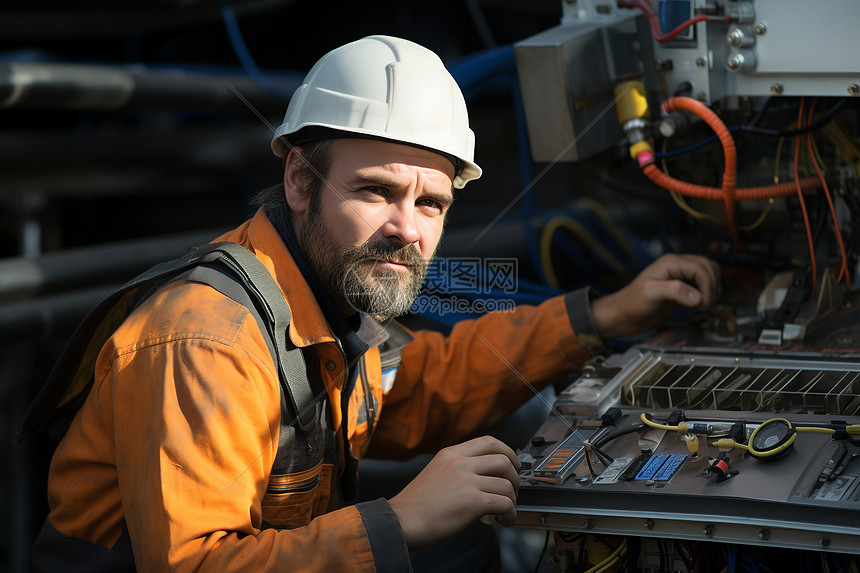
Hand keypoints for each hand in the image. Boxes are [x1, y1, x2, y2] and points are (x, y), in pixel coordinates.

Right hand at [388, 435, 520, 549]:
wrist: (402, 521)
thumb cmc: (416, 505)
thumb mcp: (435, 472)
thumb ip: (457, 468)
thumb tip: (482, 476)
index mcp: (451, 454)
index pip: (489, 441)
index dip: (508, 452)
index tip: (513, 464)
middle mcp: (460, 463)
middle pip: (504, 460)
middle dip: (515, 477)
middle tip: (513, 491)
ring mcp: (466, 481)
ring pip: (507, 484)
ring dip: (513, 500)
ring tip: (506, 511)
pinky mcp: (472, 502)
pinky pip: (504, 504)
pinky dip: (510, 514)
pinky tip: (504, 520)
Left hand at [591, 253, 719, 339]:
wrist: (622, 316)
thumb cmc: (632, 304)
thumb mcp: (651, 294)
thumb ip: (674, 291)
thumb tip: (698, 296)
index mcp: (670, 263)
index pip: (700, 267)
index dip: (707, 285)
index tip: (704, 303)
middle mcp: (676, 266)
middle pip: (708, 267)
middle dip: (711, 286)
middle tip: (705, 305)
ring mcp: (679, 277)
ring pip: (707, 274)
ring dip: (711, 288)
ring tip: (704, 305)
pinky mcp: (681, 289)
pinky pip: (701, 285)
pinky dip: (706, 293)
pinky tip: (700, 305)